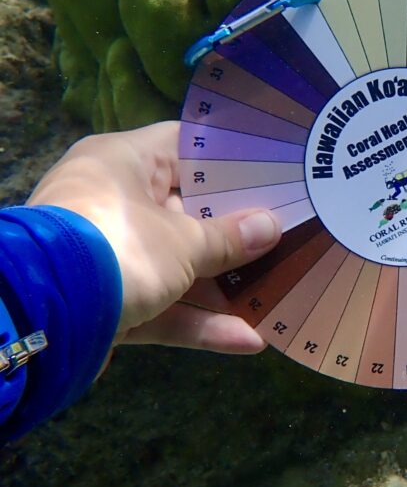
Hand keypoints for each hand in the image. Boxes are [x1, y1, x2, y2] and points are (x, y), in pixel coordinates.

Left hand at [27, 121, 279, 353]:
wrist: (42, 321)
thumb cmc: (120, 248)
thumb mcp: (183, 242)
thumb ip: (229, 237)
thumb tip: (271, 228)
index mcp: (123, 163)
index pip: (184, 146)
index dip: (229, 157)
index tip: (270, 168)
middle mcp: (113, 202)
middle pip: (186, 211)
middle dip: (234, 231)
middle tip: (284, 229)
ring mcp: (108, 255)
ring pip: (176, 265)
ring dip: (221, 284)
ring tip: (273, 293)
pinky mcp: (107, 302)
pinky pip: (161, 305)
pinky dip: (198, 321)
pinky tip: (248, 339)